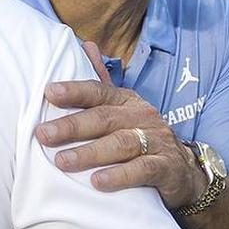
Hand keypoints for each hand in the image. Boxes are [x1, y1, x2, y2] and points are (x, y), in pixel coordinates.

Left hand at [36, 40, 207, 209]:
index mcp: (127, 101)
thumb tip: (86, 46)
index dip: (75, 91)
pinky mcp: (166, 167)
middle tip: (44, 135)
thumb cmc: (142, 139)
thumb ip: (102, 84)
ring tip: (62, 161)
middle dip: (72, 125)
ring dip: (90, 153)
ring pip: (121, 143)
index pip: (99, 91)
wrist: (184, 171)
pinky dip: (119, 176)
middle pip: (105, 118)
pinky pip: (142, 169)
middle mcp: (143, 116)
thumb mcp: (123, 112)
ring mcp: (157, 141)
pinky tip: (97, 182)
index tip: (49, 93)